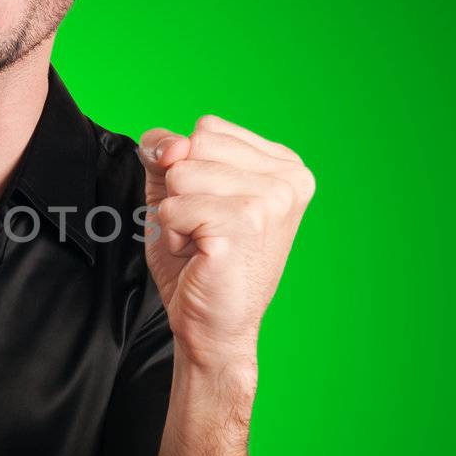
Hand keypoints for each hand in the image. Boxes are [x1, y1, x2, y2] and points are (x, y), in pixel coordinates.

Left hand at [136, 114, 314, 370]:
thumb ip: (167, 151)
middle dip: (180, 190)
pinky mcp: (243, 224)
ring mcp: (270, 200)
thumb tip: (172, 145)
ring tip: (202, 243)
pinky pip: (173, 207)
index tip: (211, 208)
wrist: (214, 327)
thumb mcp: (177, 190)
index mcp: (284, 165)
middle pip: (193, 146)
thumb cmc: (199, 260)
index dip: (187, 167)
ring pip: (180, 175)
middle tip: (205, 230)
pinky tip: (199, 256)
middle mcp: (288, 178)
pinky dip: (172, 235)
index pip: (207, 128)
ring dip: (175, 215)